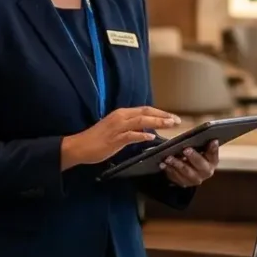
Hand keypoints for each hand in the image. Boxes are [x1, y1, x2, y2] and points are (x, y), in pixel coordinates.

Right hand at [63, 106, 180, 169]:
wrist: (80, 146)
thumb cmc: (97, 139)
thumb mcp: (116, 131)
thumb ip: (131, 129)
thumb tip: (146, 131)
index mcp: (122, 114)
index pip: (145, 110)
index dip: (160, 113)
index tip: (172, 117)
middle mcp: (121, 117)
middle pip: (145, 113)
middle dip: (163, 116)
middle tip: (177, 120)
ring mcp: (117, 127)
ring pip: (140, 121)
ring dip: (157, 122)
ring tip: (169, 125)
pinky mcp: (114, 138)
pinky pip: (131, 135)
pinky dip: (142, 135)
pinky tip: (151, 137)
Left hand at [162, 142, 218, 188]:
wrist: (189, 170)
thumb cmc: (195, 155)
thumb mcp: (200, 149)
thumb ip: (201, 143)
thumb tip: (197, 135)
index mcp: (212, 162)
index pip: (214, 155)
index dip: (213, 148)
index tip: (212, 140)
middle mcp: (206, 172)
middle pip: (200, 164)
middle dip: (193, 156)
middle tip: (186, 149)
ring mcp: (195, 179)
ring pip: (186, 172)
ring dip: (177, 164)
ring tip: (168, 157)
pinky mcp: (184, 183)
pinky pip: (176, 176)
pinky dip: (169, 169)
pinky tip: (163, 164)